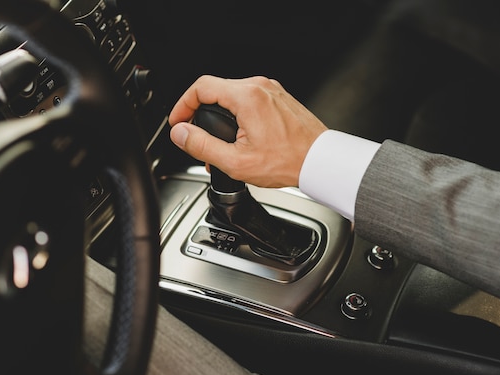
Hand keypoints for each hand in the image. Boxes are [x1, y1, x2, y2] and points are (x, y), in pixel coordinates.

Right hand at [169, 75, 327, 187]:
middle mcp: (260, 87)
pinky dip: (238, 118)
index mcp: (247, 97)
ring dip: (220, 120)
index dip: (182, 105)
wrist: (320, 161)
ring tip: (220, 148)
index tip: (178, 122)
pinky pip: (250, 103)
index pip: (201, 87)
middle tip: (197, 140)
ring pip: (233, 98)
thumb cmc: (288, 161)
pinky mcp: (279, 100)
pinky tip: (240, 141)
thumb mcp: (237, 161)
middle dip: (201, 116)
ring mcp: (271, 92)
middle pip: (216, 92)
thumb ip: (202, 145)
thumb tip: (180, 134)